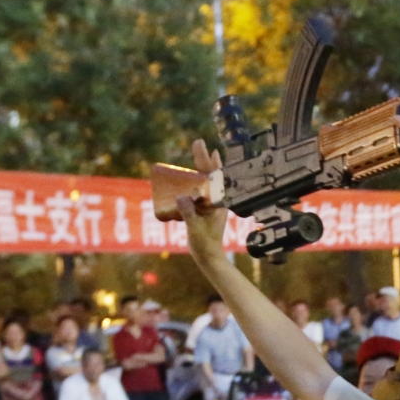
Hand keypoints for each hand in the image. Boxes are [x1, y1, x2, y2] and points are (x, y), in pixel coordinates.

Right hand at [177, 139, 227, 263]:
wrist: (209, 257)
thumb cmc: (204, 244)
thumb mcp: (195, 228)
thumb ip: (189, 214)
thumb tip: (182, 197)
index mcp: (217, 204)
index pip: (214, 179)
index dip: (211, 163)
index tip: (211, 149)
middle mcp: (217, 202)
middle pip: (211, 176)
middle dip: (205, 159)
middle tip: (199, 142)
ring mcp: (212, 205)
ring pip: (208, 182)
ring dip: (204, 167)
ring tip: (203, 153)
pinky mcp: (205, 210)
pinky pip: (202, 191)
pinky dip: (198, 180)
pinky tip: (194, 176)